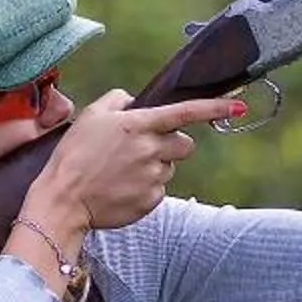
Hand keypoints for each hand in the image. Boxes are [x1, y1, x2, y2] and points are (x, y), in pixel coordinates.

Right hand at [24, 90, 237, 236]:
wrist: (63, 200)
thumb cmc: (73, 155)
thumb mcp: (90, 116)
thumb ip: (117, 100)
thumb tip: (134, 101)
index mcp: (139, 124)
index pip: (185, 112)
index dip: (215, 108)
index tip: (239, 107)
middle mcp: (151, 150)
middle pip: (185, 145)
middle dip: (171, 145)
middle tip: (143, 150)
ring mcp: (153, 177)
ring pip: (170, 168)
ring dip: (155, 167)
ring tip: (122, 172)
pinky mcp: (151, 200)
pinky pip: (160, 190)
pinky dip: (145, 188)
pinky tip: (121, 188)